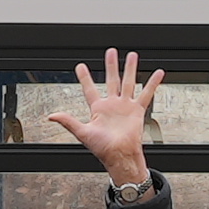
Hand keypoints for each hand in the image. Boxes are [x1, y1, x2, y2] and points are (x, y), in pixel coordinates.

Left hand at [46, 47, 161, 187]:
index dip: (85, 78)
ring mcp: (125, 106)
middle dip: (111, 66)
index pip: (90, 89)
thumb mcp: (82, 133)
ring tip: (132, 55)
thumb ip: (68, 122)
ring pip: (128, 82)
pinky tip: (157, 73)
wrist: (120, 156)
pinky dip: (152, 84)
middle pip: (111, 80)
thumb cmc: (102, 148)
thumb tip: (51, 116)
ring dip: (130, 69)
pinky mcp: (137, 111)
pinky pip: (146, 94)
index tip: (80, 66)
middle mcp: (112, 105)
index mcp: (98, 109)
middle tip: (111, 52)